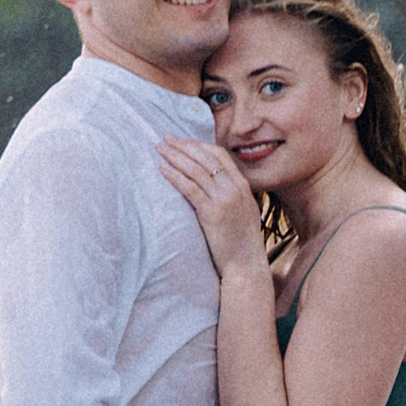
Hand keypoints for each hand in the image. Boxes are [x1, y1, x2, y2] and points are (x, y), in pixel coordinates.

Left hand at [156, 130, 270, 278]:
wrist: (246, 265)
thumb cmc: (241, 243)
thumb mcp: (242, 212)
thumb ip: (230, 195)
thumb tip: (210, 185)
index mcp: (242, 185)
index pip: (218, 155)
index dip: (198, 145)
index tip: (181, 141)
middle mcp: (235, 188)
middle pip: (205, 158)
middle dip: (183, 146)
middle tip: (164, 139)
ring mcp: (224, 199)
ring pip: (196, 169)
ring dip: (175, 156)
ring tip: (159, 149)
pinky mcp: (212, 212)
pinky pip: (190, 188)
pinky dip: (175, 176)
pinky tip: (162, 169)